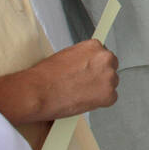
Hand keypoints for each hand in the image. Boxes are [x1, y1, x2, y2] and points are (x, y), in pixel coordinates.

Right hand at [0, 38, 118, 125]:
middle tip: (84, 85)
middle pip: (110, 68)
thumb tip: (88, 67)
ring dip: (100, 90)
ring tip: (80, 94)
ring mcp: (108, 77)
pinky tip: (83, 101)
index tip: (91, 71)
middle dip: (100, 77)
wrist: (37, 92)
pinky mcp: (108, 95)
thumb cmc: (45, 76)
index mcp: (94, 46)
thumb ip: (83, 58)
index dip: (96, 66)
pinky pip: (110, 99)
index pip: (104, 55)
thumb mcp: (67, 56)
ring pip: (111, 84)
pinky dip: (99, 103)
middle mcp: (105, 59)